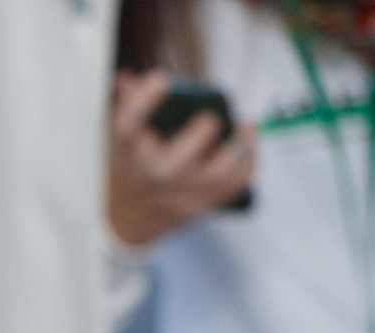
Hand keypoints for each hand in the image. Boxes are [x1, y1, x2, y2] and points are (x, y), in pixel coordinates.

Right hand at [108, 70, 257, 246]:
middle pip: (169, 168)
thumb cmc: (136, 163)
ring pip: (212, 178)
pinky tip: (249, 146)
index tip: (160, 79)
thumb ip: (131, 104)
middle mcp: (153, 175)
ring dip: (236, 150)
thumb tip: (128, 78)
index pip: (128, 127)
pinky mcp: (201, 204)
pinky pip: (233, 186)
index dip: (142, 103)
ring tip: (246, 127)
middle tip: (210, 119)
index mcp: (130, 152)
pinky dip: (247, 165)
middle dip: (195, 139)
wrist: (133, 213)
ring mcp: (178, 194)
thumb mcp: (125, 136)